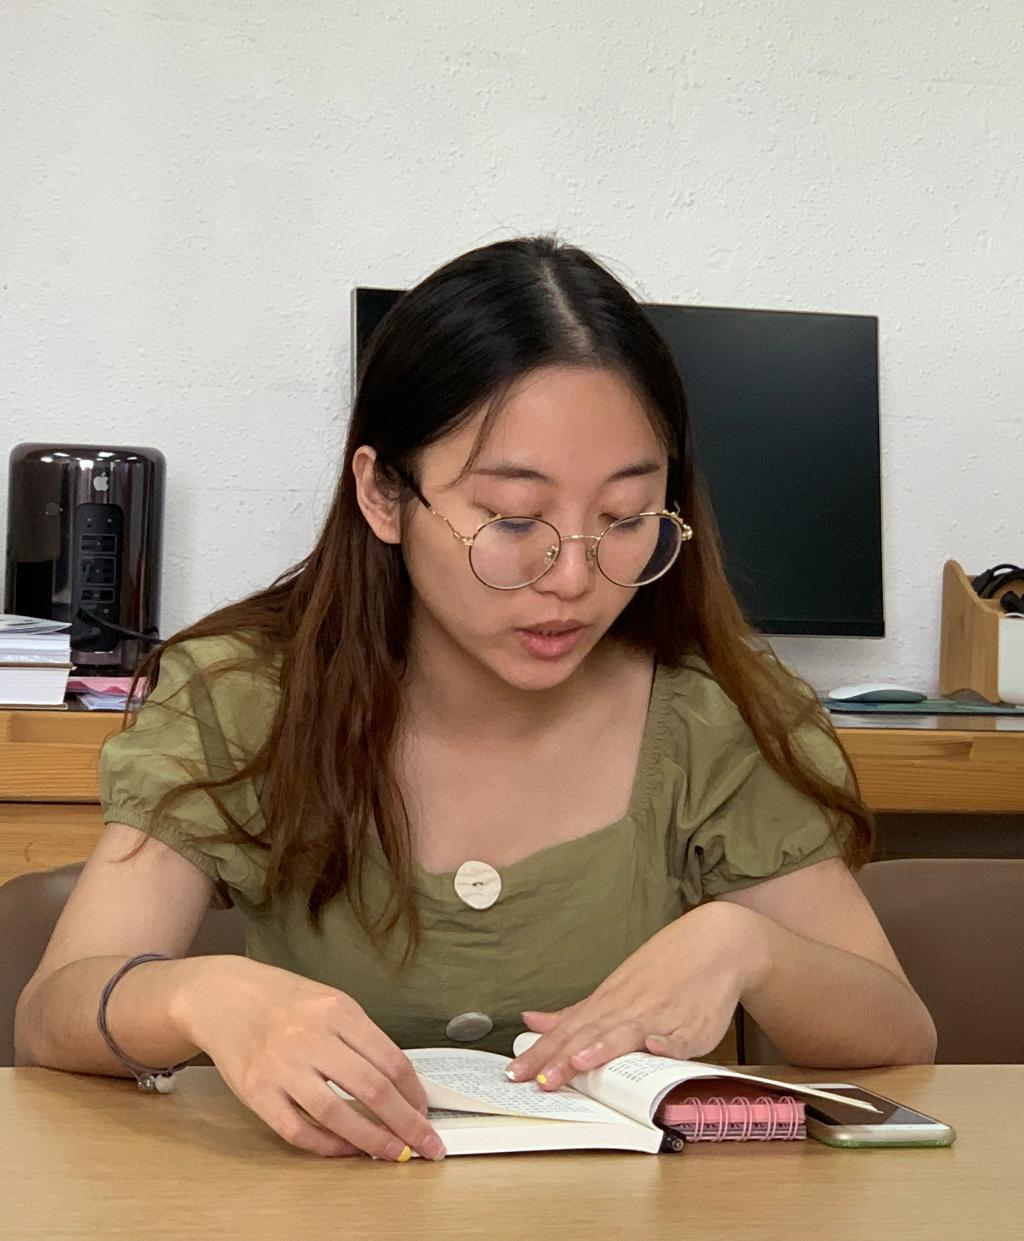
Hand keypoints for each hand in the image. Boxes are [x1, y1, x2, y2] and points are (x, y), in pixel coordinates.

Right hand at [176, 956, 445, 1161]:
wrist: (224, 997)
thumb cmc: (284, 1001)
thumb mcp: (330, 1001)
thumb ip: (360, 1037)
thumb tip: (399, 1083)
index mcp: (337, 1011)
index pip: (390, 1059)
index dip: (415, 1093)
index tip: (427, 1113)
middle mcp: (312, 1037)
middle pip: (372, 1088)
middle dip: (406, 1123)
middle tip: (427, 1145)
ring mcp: (283, 1066)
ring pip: (337, 1114)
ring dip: (372, 1140)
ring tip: (394, 1154)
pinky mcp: (257, 1092)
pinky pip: (297, 1129)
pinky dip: (326, 1145)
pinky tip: (346, 1149)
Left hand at [506, 902, 768, 1089]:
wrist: (714, 945)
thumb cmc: (661, 973)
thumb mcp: (613, 991)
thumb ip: (575, 1013)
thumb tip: (532, 1020)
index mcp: (606, 1006)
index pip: (566, 1033)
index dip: (541, 1053)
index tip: (515, 1073)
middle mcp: (627, 1010)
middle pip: (589, 1036)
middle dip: (562, 1060)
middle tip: (538, 1081)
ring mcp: (659, 1016)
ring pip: (627, 1034)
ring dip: (604, 1048)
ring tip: (580, 1063)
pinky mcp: (693, 1024)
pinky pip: (680, 1037)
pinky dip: (669, 1044)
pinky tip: (656, 1049)